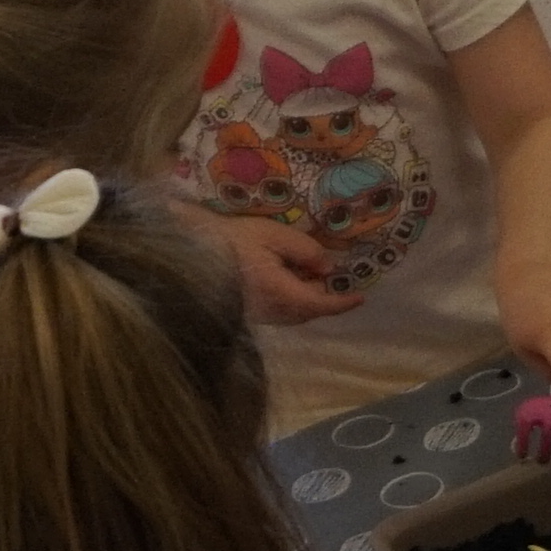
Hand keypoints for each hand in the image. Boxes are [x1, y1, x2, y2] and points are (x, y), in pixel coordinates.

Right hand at [211, 211, 359, 323]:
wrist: (190, 251)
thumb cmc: (233, 239)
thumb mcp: (273, 235)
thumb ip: (305, 251)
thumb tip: (328, 268)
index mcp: (279, 292)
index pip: (318, 304)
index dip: (341, 303)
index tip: (360, 298)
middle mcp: (270, 311)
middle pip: (306, 312)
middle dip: (322, 298)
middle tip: (329, 276)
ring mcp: (255, 315)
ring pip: (291, 314)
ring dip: (304, 299)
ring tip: (304, 272)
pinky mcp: (244, 313)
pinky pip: (276, 312)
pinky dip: (289, 300)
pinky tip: (283, 277)